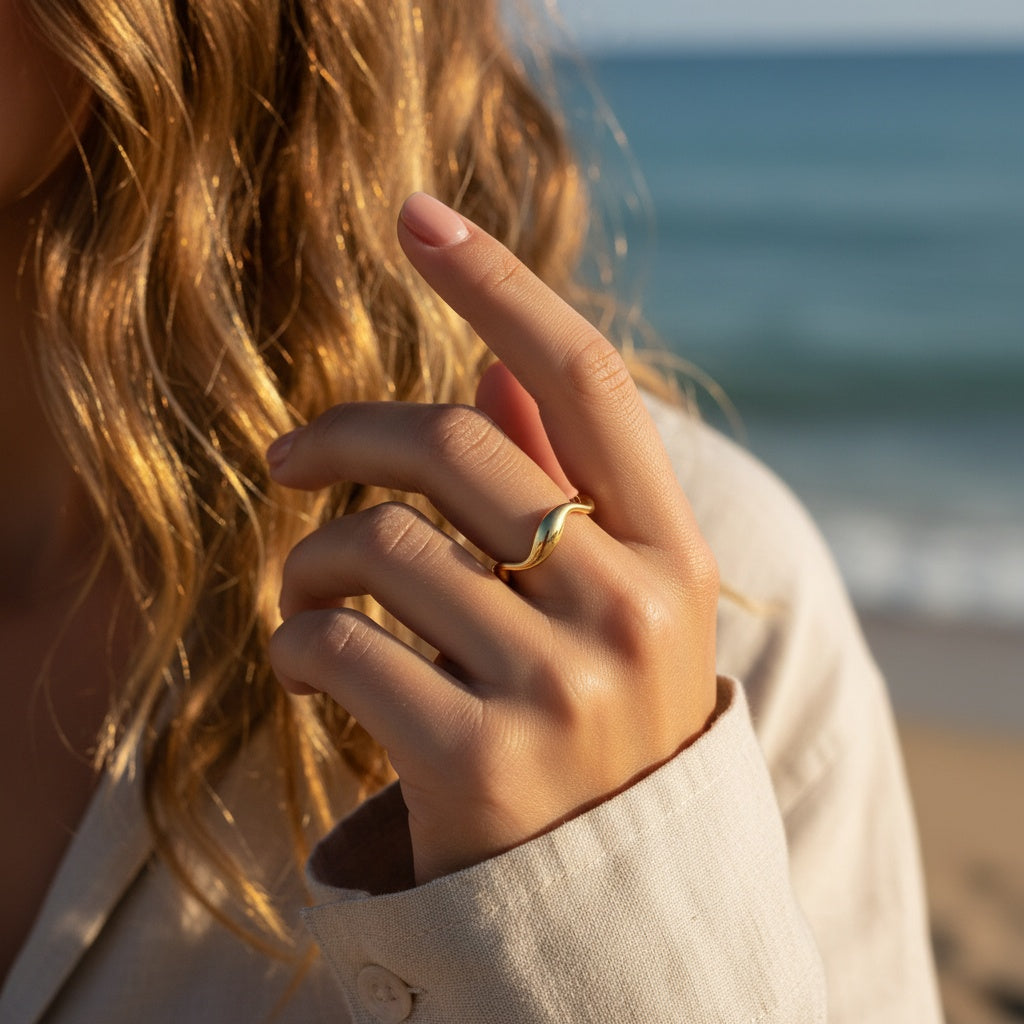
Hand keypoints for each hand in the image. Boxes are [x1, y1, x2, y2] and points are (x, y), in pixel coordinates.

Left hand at [267, 193, 719, 883]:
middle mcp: (631, 609)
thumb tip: (495, 364)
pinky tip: (307, 671)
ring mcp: (560, 690)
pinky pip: (334, 647)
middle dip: (343, 436)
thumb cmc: (601, 736)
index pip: (585, 383)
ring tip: (307, 600)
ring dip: (308, 562)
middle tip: (284, 460)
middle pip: (453, 445)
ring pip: (376, 547)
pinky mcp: (475, 766)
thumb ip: (560, 486)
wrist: (613, 910)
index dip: (499, 283)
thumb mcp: (612, 610)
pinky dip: (293, 644)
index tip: (416, 213)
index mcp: (674, 557)